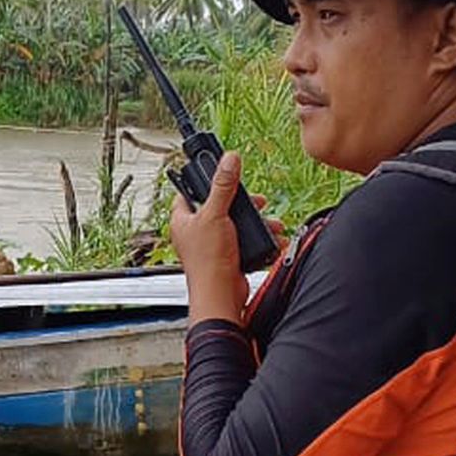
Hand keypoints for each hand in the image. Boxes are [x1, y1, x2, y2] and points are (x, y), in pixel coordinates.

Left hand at [170, 151, 262, 325]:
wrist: (222, 296)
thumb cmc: (208, 261)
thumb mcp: (216, 214)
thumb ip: (223, 185)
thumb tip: (229, 159)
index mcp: (183, 220)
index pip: (189, 192)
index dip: (204, 181)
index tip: (221, 173)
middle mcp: (195, 232)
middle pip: (220, 207)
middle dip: (242, 204)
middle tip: (256, 201)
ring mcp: (212, 245)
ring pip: (236, 224)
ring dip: (256, 222)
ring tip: (271, 222)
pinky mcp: (228, 257)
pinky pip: (245, 241)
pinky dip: (259, 238)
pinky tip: (272, 237)